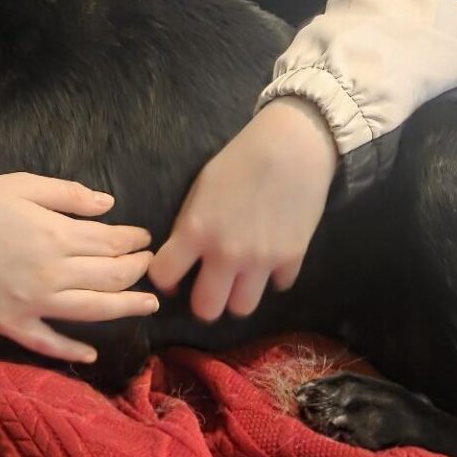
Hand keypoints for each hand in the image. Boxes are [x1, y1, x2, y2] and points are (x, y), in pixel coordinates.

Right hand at [0, 174, 157, 365]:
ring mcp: (33, 305)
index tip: (144, 238)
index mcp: (57, 235)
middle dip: (137, 270)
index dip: (134, 241)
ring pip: (93, 311)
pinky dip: (72, 350)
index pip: (112, 242)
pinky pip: (49, 344)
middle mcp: (53, 274)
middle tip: (149, 266)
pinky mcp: (11, 326)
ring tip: (149, 306)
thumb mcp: (22, 184)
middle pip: (110, 277)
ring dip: (126, 308)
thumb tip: (109, 205)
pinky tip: (92, 354)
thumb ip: (69, 195)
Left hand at [149, 99, 337, 322]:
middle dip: (204, 302)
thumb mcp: (201, 190)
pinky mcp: (292, 259)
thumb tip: (183, 258)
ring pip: (242, 309)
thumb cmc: (240, 160)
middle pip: (206, 309)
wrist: (292, 147)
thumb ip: (190, 227)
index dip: (166, 279)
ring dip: (238, 297)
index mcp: (196, 230)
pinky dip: (272, 278)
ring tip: (240, 281)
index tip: (174, 276)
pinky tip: (270, 260)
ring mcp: (261, 260)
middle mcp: (226, 253)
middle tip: (209, 289)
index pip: (164, 276)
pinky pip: (277, 286)